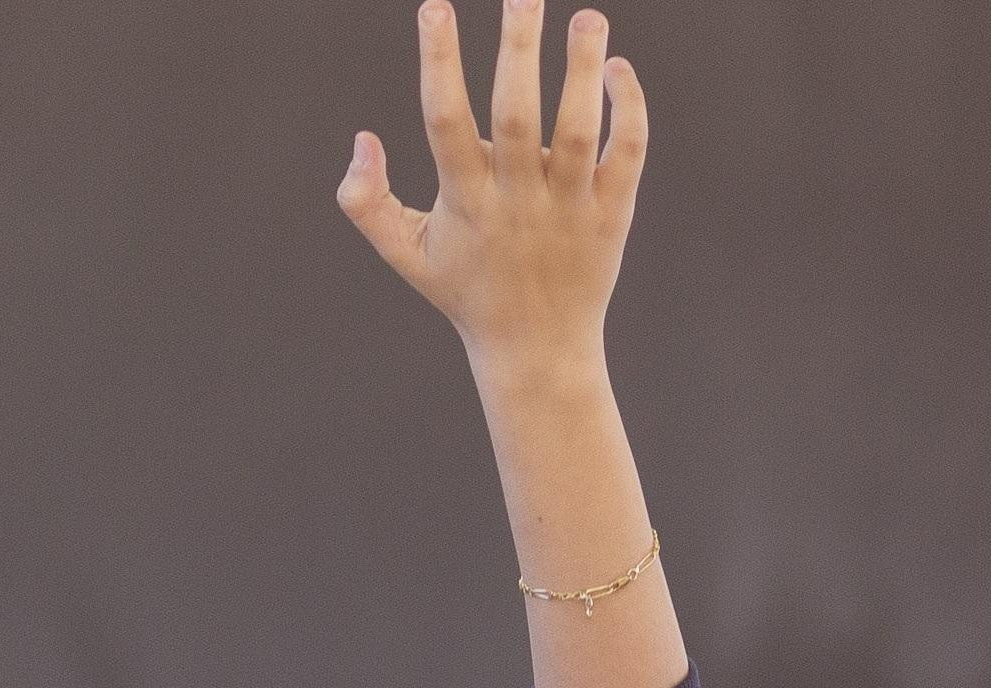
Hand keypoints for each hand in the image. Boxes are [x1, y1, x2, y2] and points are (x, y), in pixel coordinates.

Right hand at [339, 0, 645, 388]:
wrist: (536, 350)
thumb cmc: (468, 291)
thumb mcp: (407, 255)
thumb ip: (367, 202)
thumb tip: (362, 139)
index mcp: (465, 204)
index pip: (445, 123)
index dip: (438, 63)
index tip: (433, 8)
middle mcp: (517, 202)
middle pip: (516, 116)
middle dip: (518, 50)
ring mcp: (569, 208)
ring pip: (580, 130)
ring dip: (583, 70)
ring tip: (586, 17)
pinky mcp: (614, 213)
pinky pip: (627, 152)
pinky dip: (627, 108)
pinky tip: (617, 67)